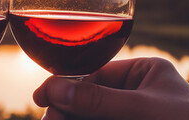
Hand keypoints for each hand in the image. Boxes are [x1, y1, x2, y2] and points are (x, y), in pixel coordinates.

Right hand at [33, 58, 188, 119]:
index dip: (67, 86)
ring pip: (94, 116)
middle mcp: (139, 93)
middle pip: (90, 99)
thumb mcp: (143, 110)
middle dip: (68, 109)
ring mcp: (136, 116)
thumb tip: (54, 90)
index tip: (41, 98)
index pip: (96, 73)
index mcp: (147, 72)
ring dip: (72, 119)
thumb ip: (99, 101)